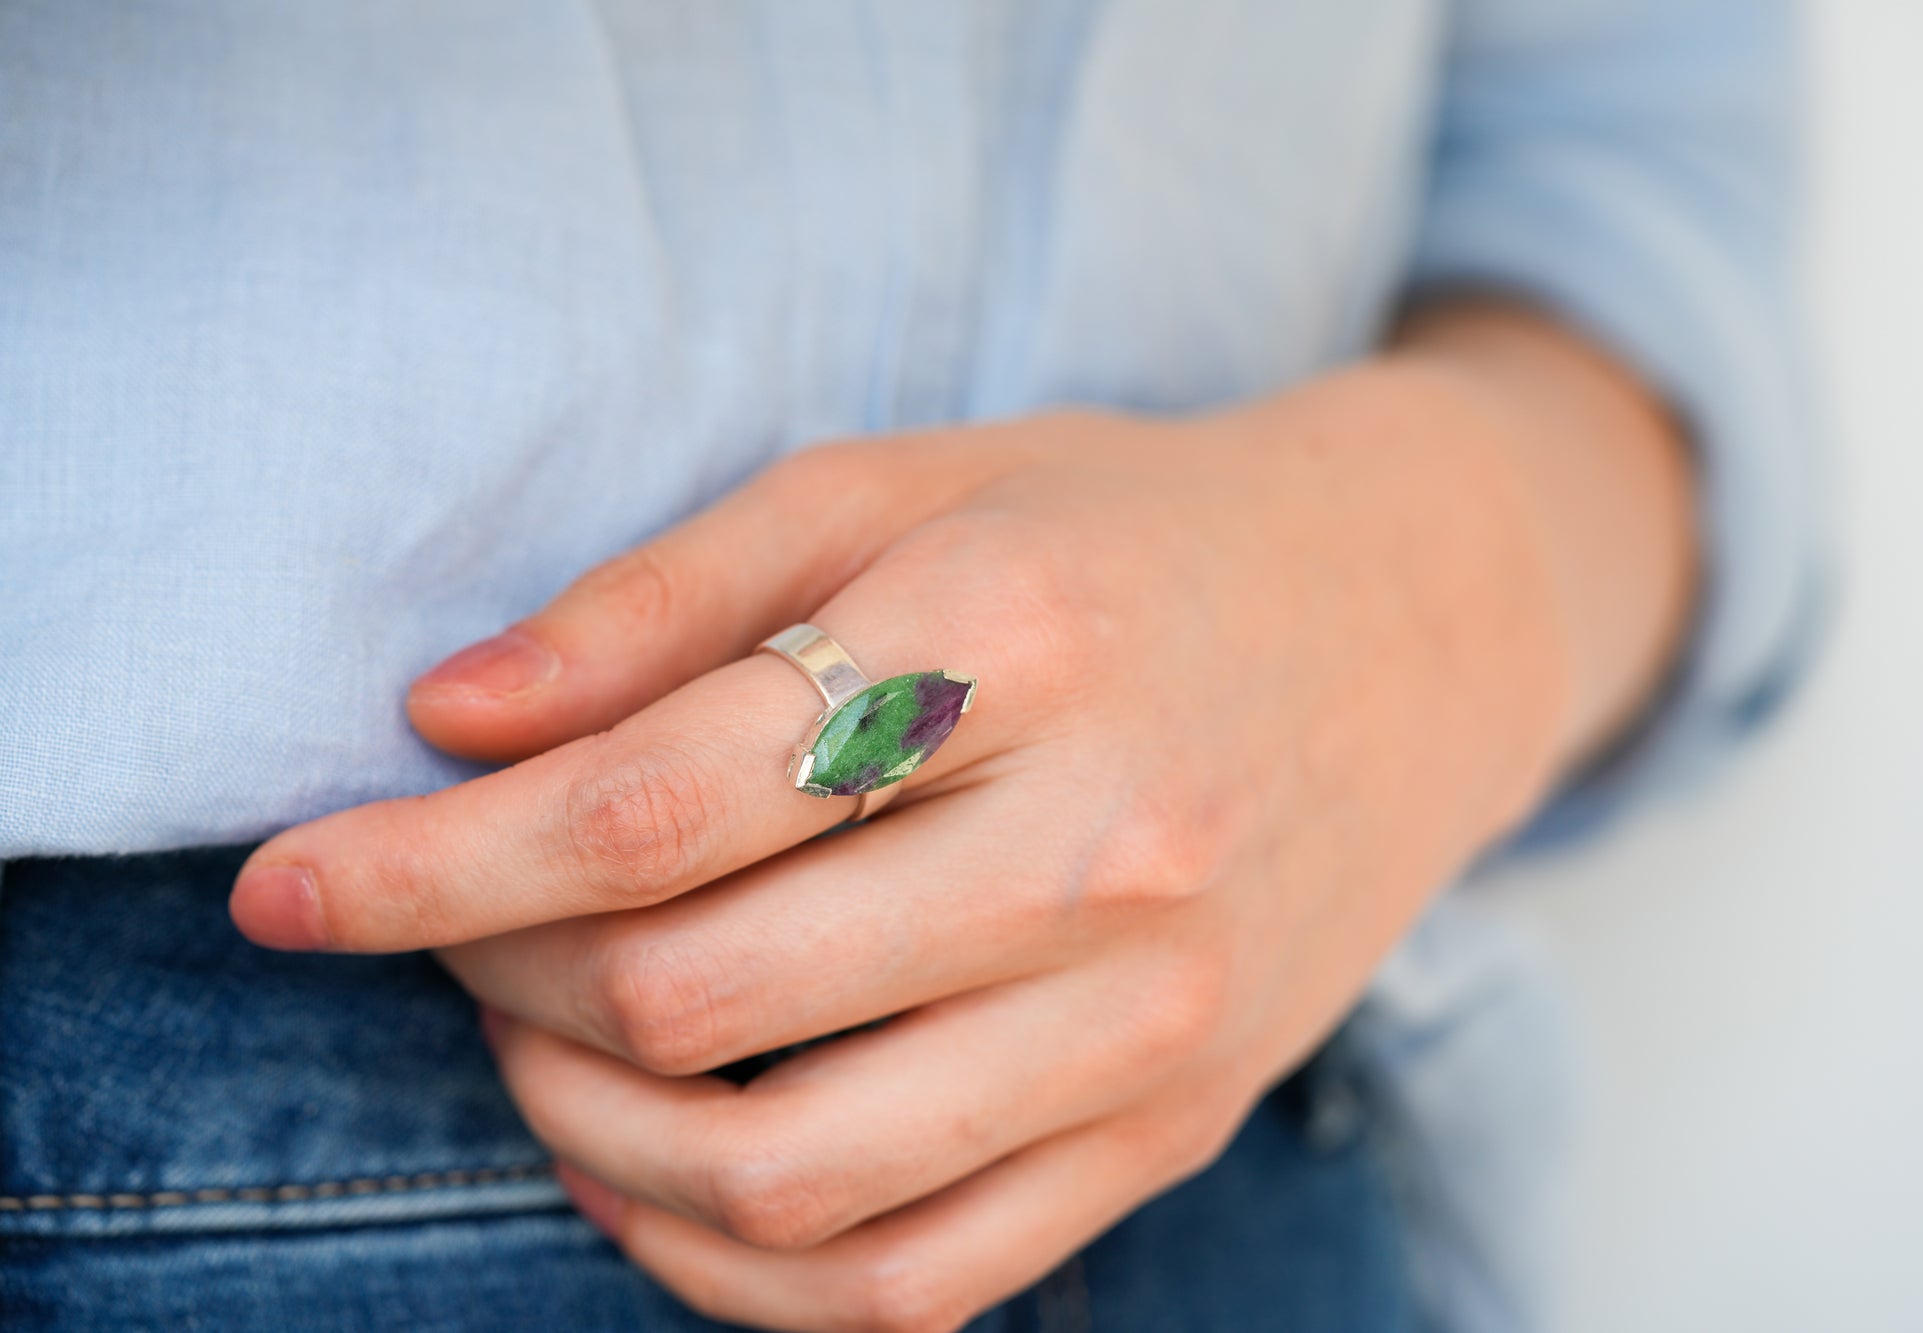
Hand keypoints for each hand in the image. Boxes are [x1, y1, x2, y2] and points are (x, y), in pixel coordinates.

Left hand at [233, 304, 1690, 1331]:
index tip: (287, 883)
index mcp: (1019, 639)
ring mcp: (1158, 1016)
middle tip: (455, 921)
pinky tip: (666, 1179)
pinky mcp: (1179, 1125)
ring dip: (595, 1138)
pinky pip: (918, 1283)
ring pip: (793, 1182)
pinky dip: (741, 1271)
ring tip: (544, 1045)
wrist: (1408, 627)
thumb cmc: (1126, 534)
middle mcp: (1108, 848)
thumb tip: (449, 724)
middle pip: (699, 998)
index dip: (424, 863)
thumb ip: (668, 596)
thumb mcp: (903, 484)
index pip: (650, 805)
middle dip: (499, 980)